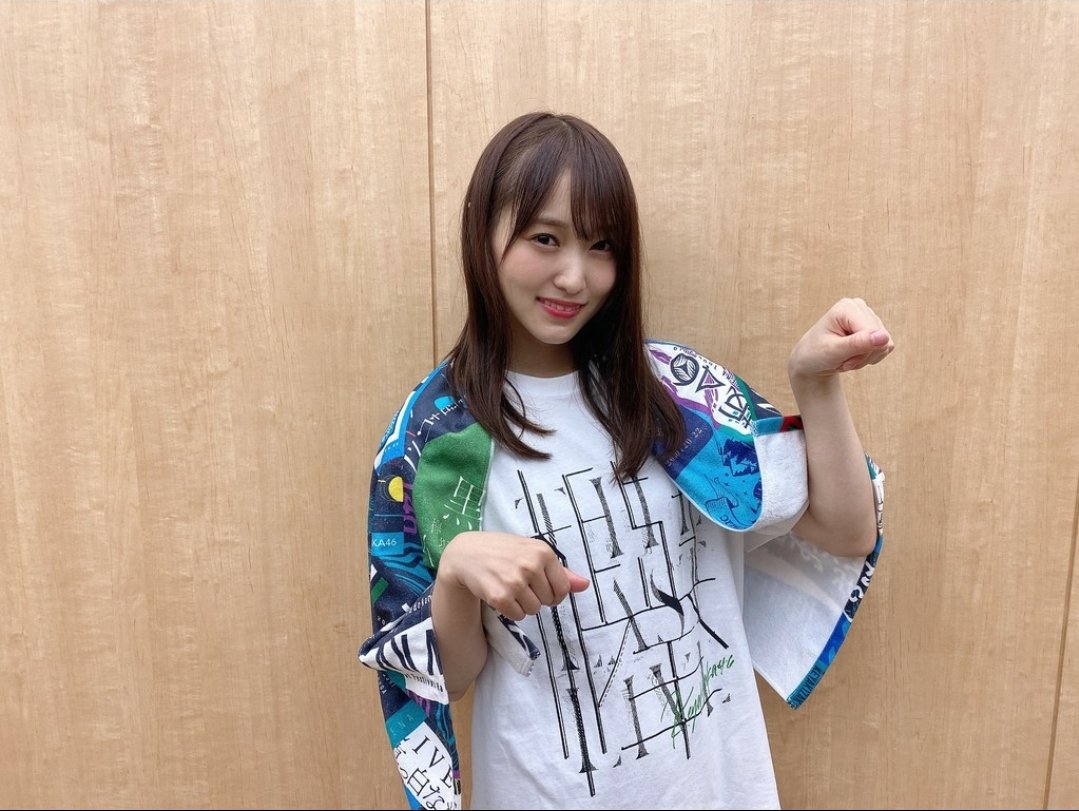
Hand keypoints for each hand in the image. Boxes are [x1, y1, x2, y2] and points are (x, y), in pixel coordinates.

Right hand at [438, 531, 589, 620]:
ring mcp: (515, 581)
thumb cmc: (503, 551)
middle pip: (548, 601)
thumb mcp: (532, 553)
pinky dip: (510, 610)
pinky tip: (500, 594)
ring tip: (508, 587)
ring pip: (534, 610)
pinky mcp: (500, 597)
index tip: (538, 583)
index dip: (552, 591)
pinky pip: (518, 616)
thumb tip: (585, 585)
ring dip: (523, 605)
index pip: (563, 588)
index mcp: (543, 552)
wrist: (466, 554)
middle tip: (518, 582)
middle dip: (536, 597)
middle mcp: (531, 565)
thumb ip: (560, 571)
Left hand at [788, 297, 894, 380]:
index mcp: (847, 307)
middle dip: (861, 356)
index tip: (840, 358)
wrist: (812, 358)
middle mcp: (860, 307)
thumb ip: (858, 343)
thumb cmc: (816, 353)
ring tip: (846, 356)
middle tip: (842, 359)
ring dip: (865, 358)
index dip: (860, 352)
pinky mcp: (877, 328)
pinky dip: (871, 358)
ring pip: (885, 345)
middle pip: (880, 339)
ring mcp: (870, 317)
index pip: (870, 332)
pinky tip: (855, 355)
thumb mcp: (833, 351)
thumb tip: (884, 337)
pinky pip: (887, 348)